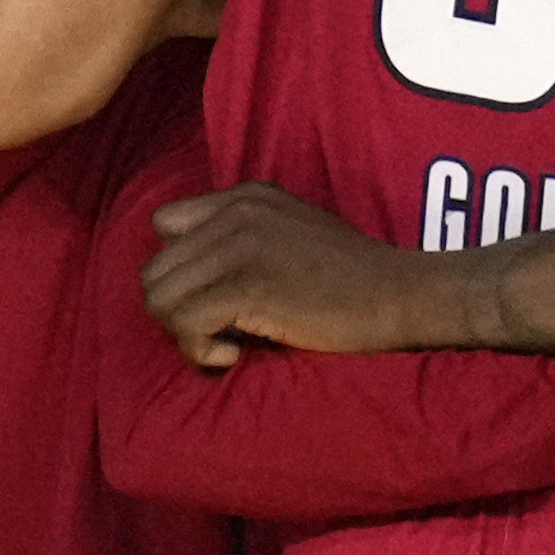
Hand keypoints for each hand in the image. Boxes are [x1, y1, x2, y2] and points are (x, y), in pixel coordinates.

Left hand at [142, 180, 447, 364]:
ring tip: (228, 343)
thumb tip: (194, 278)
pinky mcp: (247, 284)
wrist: (401, 295)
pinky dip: (199, 351)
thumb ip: (243, 237)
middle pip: (154, 271)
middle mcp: (235, 212)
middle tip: (221, 332)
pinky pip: (183, 324)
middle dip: (179, 312)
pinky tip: (234, 356)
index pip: (164, 227)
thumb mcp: (292, 232)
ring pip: (158, 298)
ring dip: (185, 334)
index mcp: (244, 197)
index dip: (182, 272)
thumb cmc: (353, 279)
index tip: (216, 299)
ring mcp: (240, 245)